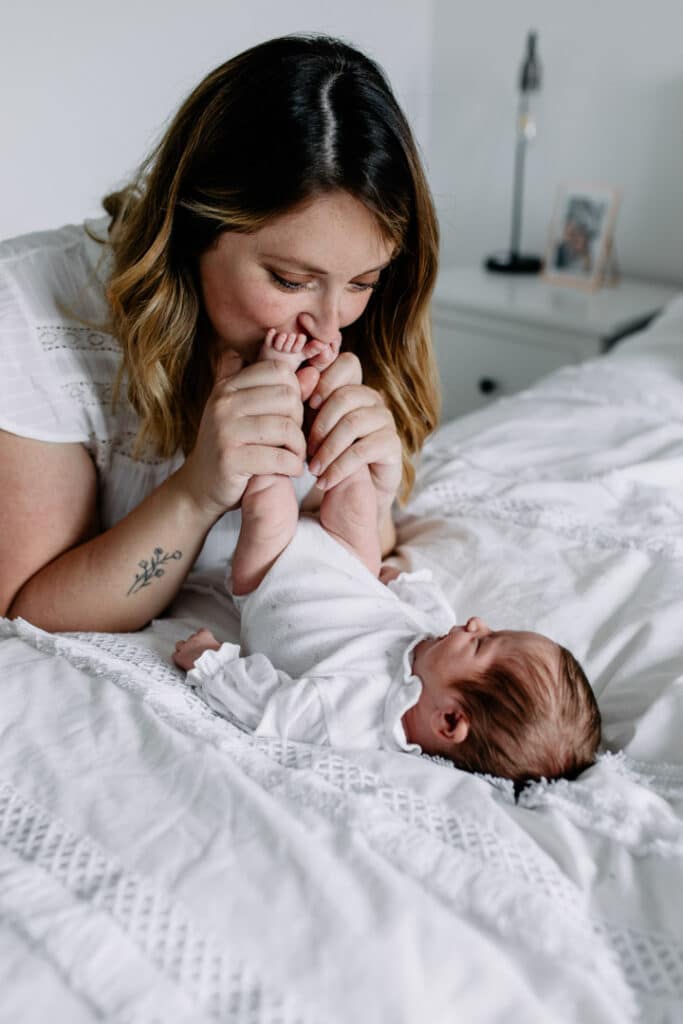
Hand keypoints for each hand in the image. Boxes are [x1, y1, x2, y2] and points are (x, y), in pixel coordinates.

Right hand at [176, 349, 306, 520]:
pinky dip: (293, 466)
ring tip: (296, 456)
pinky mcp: (229, 459)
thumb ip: (279, 392)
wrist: (201, 487)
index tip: (292, 415)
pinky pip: (278, 457)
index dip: (296, 392)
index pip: (279, 371)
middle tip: (295, 440)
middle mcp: (223, 403)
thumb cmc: (233, 447)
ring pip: (286, 427)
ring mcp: (224, 430)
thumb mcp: (252, 415)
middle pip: (287, 397)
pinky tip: (291, 471)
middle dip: (300, 421)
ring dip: (299, 447)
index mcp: (228, 386)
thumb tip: (313, 373)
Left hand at [305, 352, 402, 510]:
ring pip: (353, 423)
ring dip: (328, 450)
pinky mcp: (392, 444)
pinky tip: (324, 482)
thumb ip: (303, 401)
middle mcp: (372, 398)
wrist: (351, 491)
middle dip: (319, 425)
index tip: (308, 404)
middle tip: (304, 451)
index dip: (325, 379)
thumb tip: (301, 375)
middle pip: (345, 395)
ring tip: (313, 470)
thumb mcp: (308, 426)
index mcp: (352, 386)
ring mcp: (385, 420)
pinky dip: (338, 468)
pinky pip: (362, 451)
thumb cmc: (325, 453)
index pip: (347, 362)